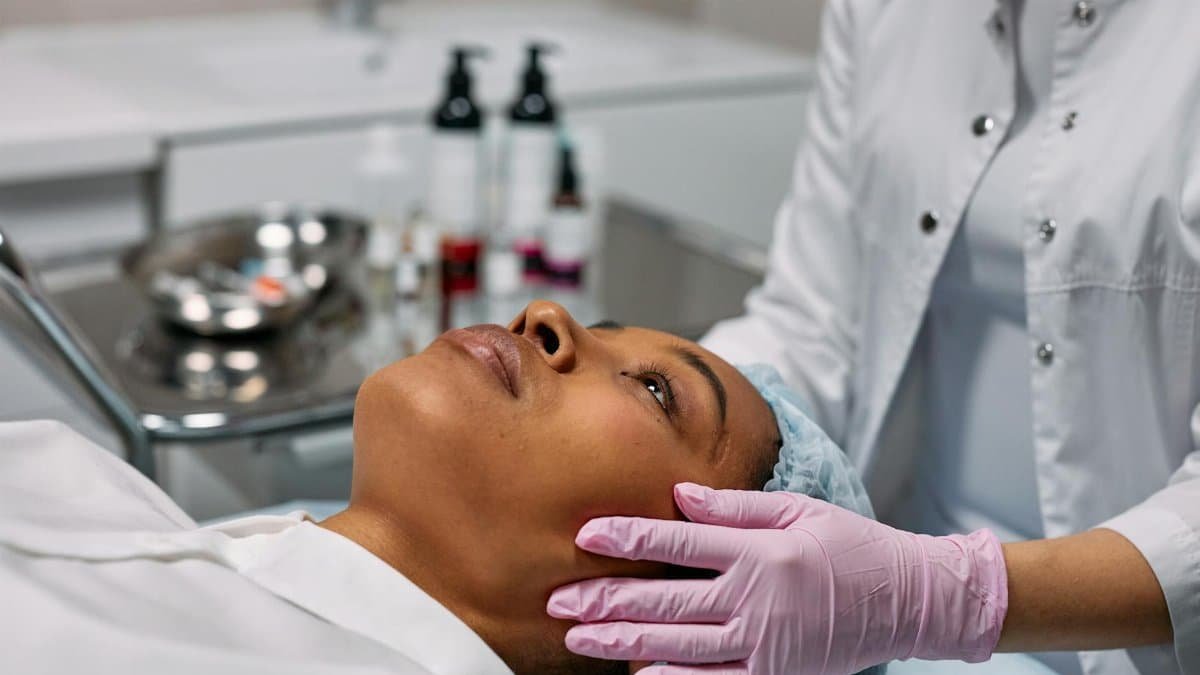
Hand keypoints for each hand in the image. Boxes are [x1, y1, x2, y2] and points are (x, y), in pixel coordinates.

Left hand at [548, 483, 1007, 674]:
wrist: (908, 601)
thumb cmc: (851, 546)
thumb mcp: (799, 510)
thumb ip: (736, 507)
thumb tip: (679, 496)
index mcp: (759, 552)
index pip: (678, 543)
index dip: (628, 538)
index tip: (585, 534)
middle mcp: (754, 600)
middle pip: (664, 601)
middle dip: (605, 600)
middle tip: (557, 600)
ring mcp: (762, 644)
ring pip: (677, 646)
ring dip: (622, 642)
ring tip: (578, 636)